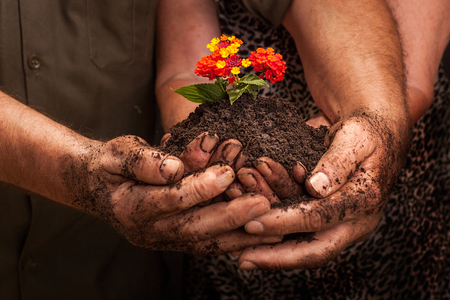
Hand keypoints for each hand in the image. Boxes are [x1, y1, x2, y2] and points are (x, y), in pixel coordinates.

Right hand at [62, 135, 277, 254]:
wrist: (99, 187)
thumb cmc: (111, 165)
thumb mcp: (118, 154)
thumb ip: (142, 161)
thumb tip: (172, 168)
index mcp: (130, 207)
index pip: (170, 200)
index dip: (199, 188)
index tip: (227, 172)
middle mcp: (148, 231)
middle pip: (193, 228)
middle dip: (230, 217)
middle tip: (263, 205)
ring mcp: (163, 240)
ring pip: (205, 242)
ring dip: (240, 236)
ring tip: (274, 227)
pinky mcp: (176, 240)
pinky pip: (207, 244)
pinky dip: (234, 240)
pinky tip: (260, 235)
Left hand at [233, 112, 407, 269]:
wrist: (373, 131)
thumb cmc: (364, 130)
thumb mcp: (355, 137)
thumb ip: (338, 162)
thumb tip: (316, 188)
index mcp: (364, 201)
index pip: (320, 218)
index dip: (285, 222)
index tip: (253, 223)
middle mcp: (352, 219)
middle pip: (314, 249)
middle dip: (276, 256)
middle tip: (243, 259)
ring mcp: (338, 221)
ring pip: (302, 242)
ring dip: (270, 245)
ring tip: (240, 248)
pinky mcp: (324, 216)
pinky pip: (297, 229)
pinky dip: (273, 229)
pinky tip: (249, 229)